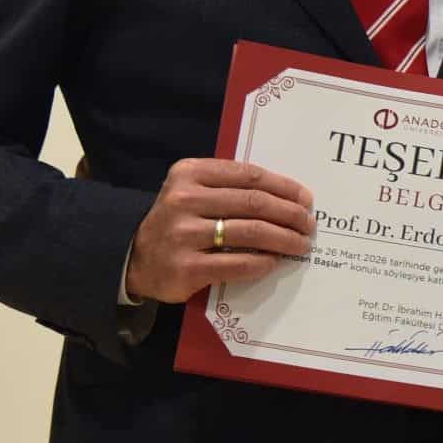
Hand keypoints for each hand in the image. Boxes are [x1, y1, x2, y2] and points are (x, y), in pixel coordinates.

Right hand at [124, 159, 315, 303]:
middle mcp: (184, 200)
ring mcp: (184, 235)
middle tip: (309, 224)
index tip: (306, 198)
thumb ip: (230, 185)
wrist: (133, 257)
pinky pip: (236, 264)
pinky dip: (262, 262)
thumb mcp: (193, 189)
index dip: (284, 187)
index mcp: (190, 173)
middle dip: (290, 213)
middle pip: (254, 203)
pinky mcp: (186, 268)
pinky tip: (274, 262)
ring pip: (251, 232)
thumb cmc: (177, 219)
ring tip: (300, 244)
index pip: (249, 175)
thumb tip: (288, 196)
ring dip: (284, 239)